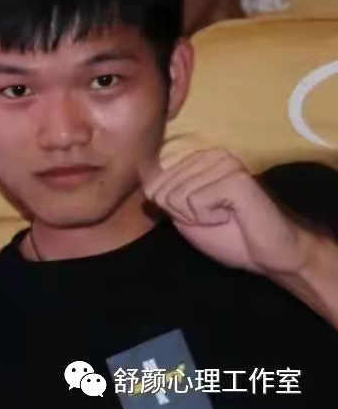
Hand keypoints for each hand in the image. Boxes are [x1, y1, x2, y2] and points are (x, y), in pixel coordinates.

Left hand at [143, 148, 315, 275]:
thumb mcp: (183, 214)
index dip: (171, 211)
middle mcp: (210, 154)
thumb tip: (140, 181)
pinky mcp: (235, 177)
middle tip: (214, 217)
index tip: (199, 216)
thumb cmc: (228, 235)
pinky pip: (196, 201)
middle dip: (183, 214)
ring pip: (177, 196)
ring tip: (225, 215)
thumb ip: (163, 196)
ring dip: (198, 217)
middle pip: (163, 191)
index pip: (153, 185)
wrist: (267, 254)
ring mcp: (224, 163)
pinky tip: (232, 215)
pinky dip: (210, 218)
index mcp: (196, 159)